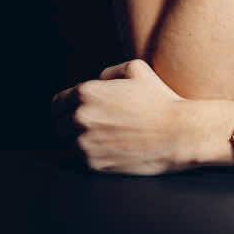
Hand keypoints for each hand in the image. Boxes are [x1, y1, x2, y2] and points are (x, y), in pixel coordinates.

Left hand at [50, 58, 187, 174]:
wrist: (175, 132)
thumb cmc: (159, 98)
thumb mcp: (136, 68)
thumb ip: (109, 72)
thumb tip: (99, 81)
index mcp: (87, 92)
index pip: (58, 102)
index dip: (66, 105)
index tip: (75, 109)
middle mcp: (81, 117)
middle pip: (58, 123)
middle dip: (70, 122)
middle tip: (90, 124)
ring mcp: (84, 143)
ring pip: (64, 143)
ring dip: (76, 140)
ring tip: (97, 137)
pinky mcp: (92, 164)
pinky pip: (74, 160)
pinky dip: (83, 156)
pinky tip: (102, 149)